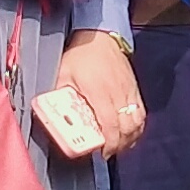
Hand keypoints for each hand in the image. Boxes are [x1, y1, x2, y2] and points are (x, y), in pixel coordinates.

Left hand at [62, 28, 146, 156]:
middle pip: (127, 126)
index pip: (109, 123)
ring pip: (137, 121)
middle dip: (120, 144)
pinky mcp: (134, 88)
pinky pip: (141, 112)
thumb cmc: (80, 56)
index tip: (103, 153)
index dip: (109, 142)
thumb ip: (57, 94)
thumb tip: (48, 114)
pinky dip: (137, 126)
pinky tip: (129, 132)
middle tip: (109, 152)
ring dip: (130, 137)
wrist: (100, 36)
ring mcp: (128, 90)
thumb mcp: (62, 73)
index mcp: (98, 91)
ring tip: (119, 145)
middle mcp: (117, 92)